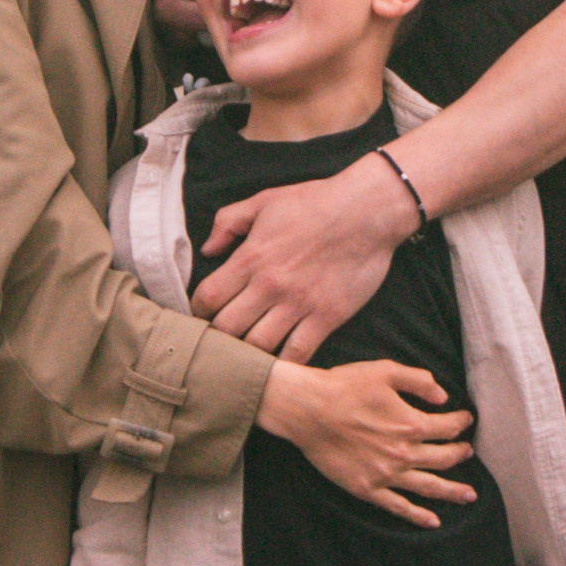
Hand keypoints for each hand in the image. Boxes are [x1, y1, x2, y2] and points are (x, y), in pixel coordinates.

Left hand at [190, 156, 413, 358]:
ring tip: (247, 352)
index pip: (207, 297)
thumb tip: (208, 249)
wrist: (367, 210)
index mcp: (251, 257)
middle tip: (221, 339)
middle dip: (218, 336)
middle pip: (226, 329)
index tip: (202, 314)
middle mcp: (270, 285)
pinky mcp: (327, 317)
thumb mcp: (265, 201)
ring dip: (248, 353)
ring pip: (258, 346)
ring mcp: (299, 304)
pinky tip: (279, 362)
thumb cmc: (315, 202)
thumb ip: (229, 222)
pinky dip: (284, 364)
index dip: (198, 310)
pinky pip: (297, 354)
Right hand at [259, 357, 476, 526]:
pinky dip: (418, 515)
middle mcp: (403, 454)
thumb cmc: (344, 386)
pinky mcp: (367, 489)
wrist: (307, 410)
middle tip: (467, 451)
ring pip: (429, 487)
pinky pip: (398, 507)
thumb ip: (419, 381)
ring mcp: (386, 475)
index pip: (448, 428)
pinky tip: (433, 521)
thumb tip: (442, 396)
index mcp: (410, 424)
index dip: (461, 422)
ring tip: (469, 495)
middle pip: (444, 459)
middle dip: (460, 453)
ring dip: (452, 491)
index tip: (466, 419)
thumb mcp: (385, 371)